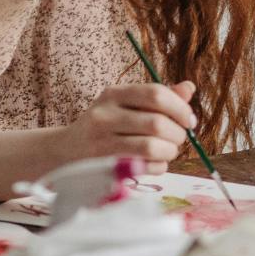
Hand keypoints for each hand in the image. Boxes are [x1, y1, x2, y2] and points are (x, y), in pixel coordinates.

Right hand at [65, 81, 196, 173]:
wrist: (65, 152)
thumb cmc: (104, 127)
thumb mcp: (125, 105)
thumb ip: (157, 98)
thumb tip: (189, 89)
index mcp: (114, 94)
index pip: (156, 94)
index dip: (180, 108)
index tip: (189, 120)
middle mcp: (105, 115)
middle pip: (157, 123)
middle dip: (178, 134)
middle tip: (179, 139)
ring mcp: (102, 142)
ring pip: (152, 146)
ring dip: (170, 151)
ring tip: (168, 151)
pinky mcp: (104, 166)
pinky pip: (144, 167)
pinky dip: (158, 167)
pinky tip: (155, 163)